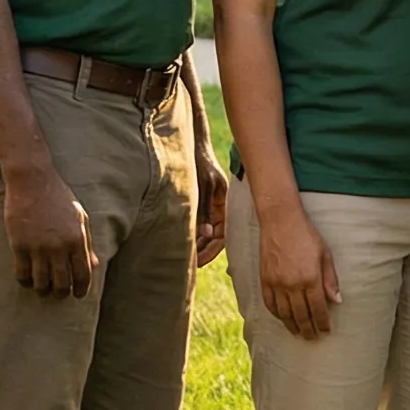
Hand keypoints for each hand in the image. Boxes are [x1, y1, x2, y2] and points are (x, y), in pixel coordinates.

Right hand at [4, 166, 95, 298]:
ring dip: (43, 291)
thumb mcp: (80, 217)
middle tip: (59, 294)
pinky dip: (26, 282)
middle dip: (61, 293)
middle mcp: (59, 247)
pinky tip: (28, 280)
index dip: (81, 289)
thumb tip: (94, 265)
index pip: (82, 274)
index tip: (78, 295)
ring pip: (41, 283)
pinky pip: (22, 274)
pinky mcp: (19, 246)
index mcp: (77, 239)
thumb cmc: (59, 197)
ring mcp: (38, 247)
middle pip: (61, 283)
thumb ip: (86, 243)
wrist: (32, 181)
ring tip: (43, 290)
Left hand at [193, 150, 229, 268]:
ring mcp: (213, 207)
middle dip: (204, 251)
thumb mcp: (203, 186)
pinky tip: (181, 242)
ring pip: (207, 233)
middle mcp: (222, 208)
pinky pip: (201, 224)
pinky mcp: (204, 204)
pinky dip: (193, 234)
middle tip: (188, 264)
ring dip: (197, 244)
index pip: (224, 236)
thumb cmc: (200, 163)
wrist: (193, 145)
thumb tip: (208, 235)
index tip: (197, 262)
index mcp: (228, 204)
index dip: (211, 251)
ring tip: (183, 257)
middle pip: (216, 238)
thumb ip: (204, 211)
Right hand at [257, 201, 339, 338]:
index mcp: (310, 278)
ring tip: (299, 333)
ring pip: (284, 314)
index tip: (326, 330)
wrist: (280, 221)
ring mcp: (276, 284)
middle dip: (308, 329)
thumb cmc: (306, 235)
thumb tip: (337, 301)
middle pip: (301, 315)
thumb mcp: (325, 255)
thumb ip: (330, 280)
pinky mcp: (264, 280)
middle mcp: (292, 284)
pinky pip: (270, 304)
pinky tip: (283, 319)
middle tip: (313, 338)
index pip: (318, 309)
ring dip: (292, 326)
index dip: (323, 323)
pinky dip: (277, 315)